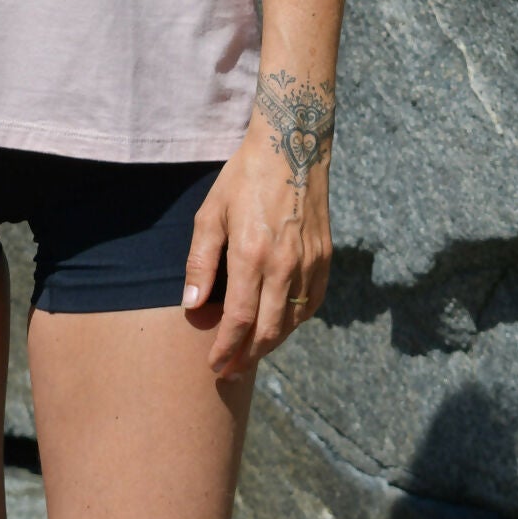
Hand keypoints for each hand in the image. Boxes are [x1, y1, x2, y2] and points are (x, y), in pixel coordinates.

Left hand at [182, 123, 331, 380]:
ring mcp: (309, 263)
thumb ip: (200, 262)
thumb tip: (192, 305)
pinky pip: (312, 303)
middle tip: (230, 371)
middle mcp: (285, 265)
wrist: (292, 147)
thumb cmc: (244, 177)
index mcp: (252, 255)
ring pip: (292, 322)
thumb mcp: (211, 213)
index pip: (240, 321)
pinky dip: (295, 321)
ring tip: (251, 352)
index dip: (226, 349)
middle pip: (268, 332)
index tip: (215, 365)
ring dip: (271, 344)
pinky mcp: (325, 258)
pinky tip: (280, 324)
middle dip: (247, 357)